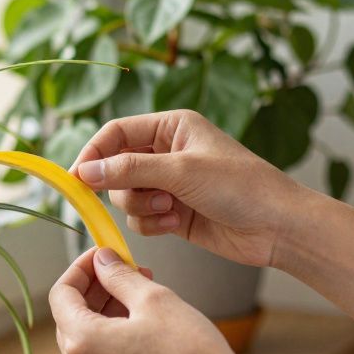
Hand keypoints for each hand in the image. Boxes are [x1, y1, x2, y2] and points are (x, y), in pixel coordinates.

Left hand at [49, 246, 264, 353]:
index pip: (61, 294)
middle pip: (71, 320)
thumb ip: (119, 276)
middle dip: (96, 291)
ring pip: (88, 344)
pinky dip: (114, 343)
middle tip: (127, 271)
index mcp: (82, 343)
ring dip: (106, 316)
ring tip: (141, 297)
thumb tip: (102, 260)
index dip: (81, 268)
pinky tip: (143, 330)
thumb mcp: (155, 300)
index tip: (102, 255)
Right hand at [71, 109, 312, 267]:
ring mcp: (169, 184)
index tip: (76, 179)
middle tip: (148, 197)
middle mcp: (167, 152)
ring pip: (125, 197)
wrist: (277, 227)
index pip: (115, 133)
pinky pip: (141, 218)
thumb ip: (128, 170)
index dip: (93, 153)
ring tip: (172, 210)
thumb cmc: (241, 187)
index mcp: (171, 127)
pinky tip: (179, 223)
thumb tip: (83, 171)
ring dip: (142, 208)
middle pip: (115, 167)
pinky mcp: (172, 212)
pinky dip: (153, 224)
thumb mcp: (180, 171)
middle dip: (126, 188)